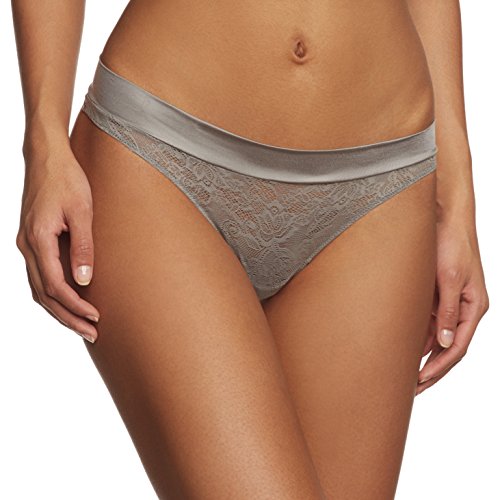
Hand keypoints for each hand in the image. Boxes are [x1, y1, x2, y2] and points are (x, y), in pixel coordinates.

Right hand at [16, 139, 99, 342]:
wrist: (47, 158)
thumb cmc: (68, 180)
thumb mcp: (82, 212)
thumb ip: (83, 247)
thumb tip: (85, 281)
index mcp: (38, 239)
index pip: (56, 286)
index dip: (76, 306)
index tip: (96, 318)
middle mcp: (26, 246)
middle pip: (44, 294)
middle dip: (67, 317)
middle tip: (91, 333)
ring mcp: (26, 244)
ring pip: (38, 288)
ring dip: (59, 309)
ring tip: (82, 324)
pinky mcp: (31, 241)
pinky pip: (38, 276)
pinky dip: (52, 294)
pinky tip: (68, 301)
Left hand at [416, 218, 488, 394]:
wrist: (444, 218)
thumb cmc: (451, 244)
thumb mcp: (448, 278)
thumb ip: (447, 310)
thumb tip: (446, 343)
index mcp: (473, 307)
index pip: (457, 347)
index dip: (439, 368)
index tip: (421, 382)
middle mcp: (464, 308)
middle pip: (449, 348)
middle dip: (432, 370)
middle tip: (413, 389)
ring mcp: (450, 303)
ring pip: (438, 337)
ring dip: (424, 356)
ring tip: (405, 374)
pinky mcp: (437, 295)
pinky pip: (429, 323)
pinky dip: (419, 338)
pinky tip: (405, 349)